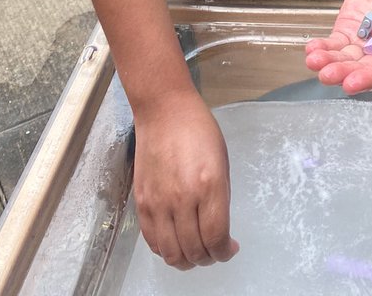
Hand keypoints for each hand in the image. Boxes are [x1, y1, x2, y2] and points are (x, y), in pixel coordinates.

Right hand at [132, 90, 239, 268]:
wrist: (164, 110)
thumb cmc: (197, 128)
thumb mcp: (222, 161)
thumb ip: (220, 198)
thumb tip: (219, 228)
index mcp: (209, 185)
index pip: (216, 238)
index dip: (225, 252)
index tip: (230, 249)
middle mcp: (182, 198)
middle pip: (194, 250)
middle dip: (208, 258)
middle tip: (214, 251)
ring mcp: (158, 202)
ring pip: (171, 253)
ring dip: (186, 260)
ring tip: (195, 252)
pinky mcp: (141, 201)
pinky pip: (152, 240)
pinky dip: (165, 249)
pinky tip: (175, 241)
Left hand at [303, 0, 371, 94]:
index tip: (353, 82)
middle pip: (366, 70)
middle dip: (345, 73)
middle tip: (328, 74)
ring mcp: (367, 46)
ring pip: (347, 60)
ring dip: (330, 63)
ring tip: (314, 61)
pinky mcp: (351, 33)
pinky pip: (336, 45)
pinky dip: (323, 48)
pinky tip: (312, 49)